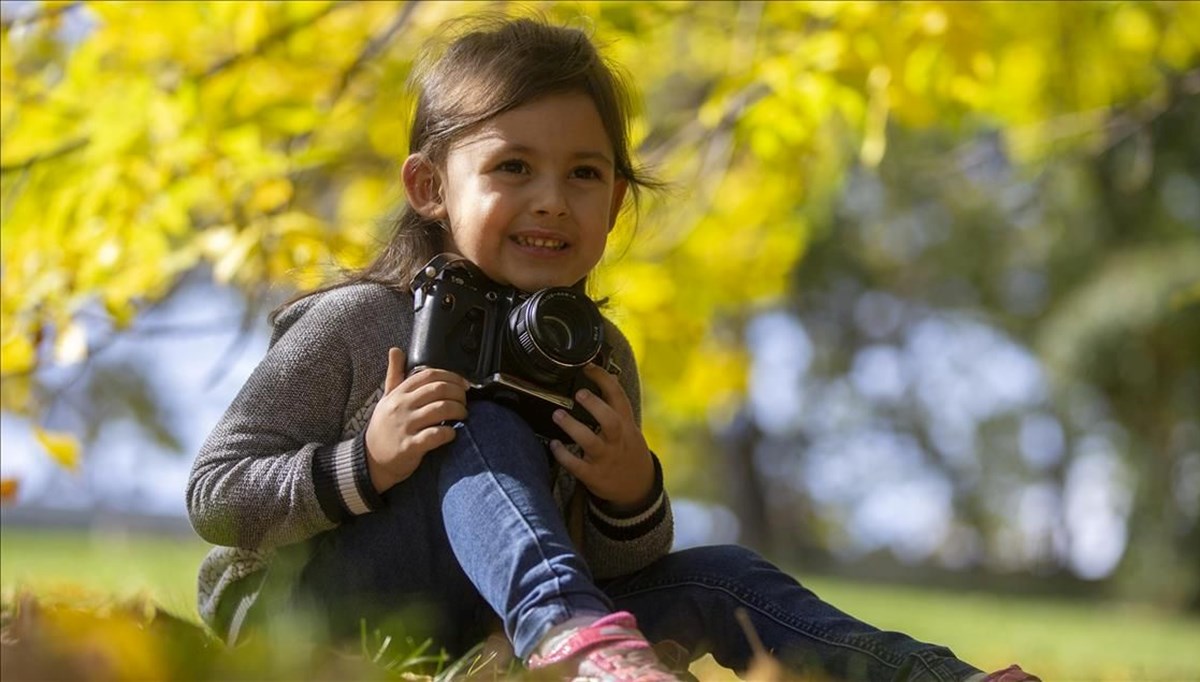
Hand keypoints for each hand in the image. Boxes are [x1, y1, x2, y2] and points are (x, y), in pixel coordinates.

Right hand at [364, 348, 468, 492]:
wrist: (370, 461)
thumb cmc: (383, 427)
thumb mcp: (386, 398)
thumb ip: (394, 374)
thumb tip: (395, 350)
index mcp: (398, 393)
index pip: (429, 375)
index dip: (451, 376)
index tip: (463, 384)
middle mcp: (401, 407)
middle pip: (438, 389)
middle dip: (458, 393)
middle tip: (465, 400)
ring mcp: (405, 426)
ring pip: (440, 409)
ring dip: (458, 410)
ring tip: (463, 415)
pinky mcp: (409, 447)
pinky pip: (435, 435)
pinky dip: (449, 433)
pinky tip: (452, 433)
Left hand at [549, 364, 654, 511]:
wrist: (638, 488)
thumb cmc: (628, 451)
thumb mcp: (630, 428)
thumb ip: (617, 406)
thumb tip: (609, 376)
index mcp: (625, 425)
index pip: (618, 397)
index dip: (605, 379)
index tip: (589, 367)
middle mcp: (616, 440)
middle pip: (610, 420)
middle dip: (595, 406)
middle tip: (578, 393)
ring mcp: (605, 458)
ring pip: (590, 442)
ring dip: (573, 428)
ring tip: (558, 415)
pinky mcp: (593, 475)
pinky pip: (577, 465)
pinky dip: (563, 455)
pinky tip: (554, 445)